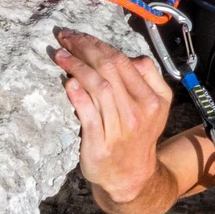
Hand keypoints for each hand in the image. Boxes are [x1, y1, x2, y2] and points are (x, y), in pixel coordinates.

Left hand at [52, 29, 173, 203]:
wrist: (131, 177)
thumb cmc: (137, 135)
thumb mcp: (155, 107)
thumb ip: (146, 78)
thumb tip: (123, 57)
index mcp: (154, 98)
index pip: (124, 61)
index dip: (99, 44)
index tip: (80, 36)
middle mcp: (139, 111)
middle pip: (110, 69)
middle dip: (84, 48)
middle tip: (65, 38)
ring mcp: (119, 128)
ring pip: (98, 87)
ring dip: (76, 66)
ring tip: (59, 54)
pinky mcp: (100, 143)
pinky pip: (87, 114)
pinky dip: (77, 96)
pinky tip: (67, 82)